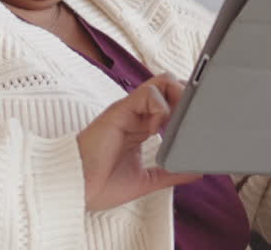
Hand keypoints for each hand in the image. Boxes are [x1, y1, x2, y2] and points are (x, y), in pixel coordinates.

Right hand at [76, 73, 200, 210]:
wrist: (73, 188)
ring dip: (176, 97)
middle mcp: (135, 114)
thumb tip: (195, 171)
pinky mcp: (121, 110)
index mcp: (140, 127)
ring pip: (161, 83)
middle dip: (186, 96)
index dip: (186, 106)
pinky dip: (160, 106)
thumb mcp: (146, 180)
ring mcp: (128, 110)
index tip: (198, 121)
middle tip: (193, 117)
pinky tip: (156, 127)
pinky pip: (148, 92)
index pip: (170, 102)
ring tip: (177, 119)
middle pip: (169, 86)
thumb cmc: (99, 184)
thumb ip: (170, 173)